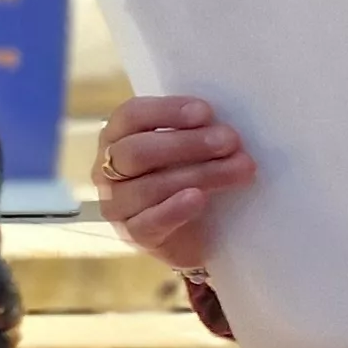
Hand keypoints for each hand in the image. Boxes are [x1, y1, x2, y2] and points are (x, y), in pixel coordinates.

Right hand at [92, 95, 254, 270]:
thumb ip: (194, 130)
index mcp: (117, 137)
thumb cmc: (194, 176)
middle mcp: (107, 170)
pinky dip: (174, 209)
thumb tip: (221, 122)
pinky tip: (198, 198)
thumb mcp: (190, 147)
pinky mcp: (132, 236)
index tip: (206, 112)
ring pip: (148, 187)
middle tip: (230, 141)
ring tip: (240, 169)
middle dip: (187, 144)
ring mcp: (116, 205)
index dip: (166, 111)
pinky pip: (148, 223)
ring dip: (200, 174)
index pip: (130, 116)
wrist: (201, 233)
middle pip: (137, 151)